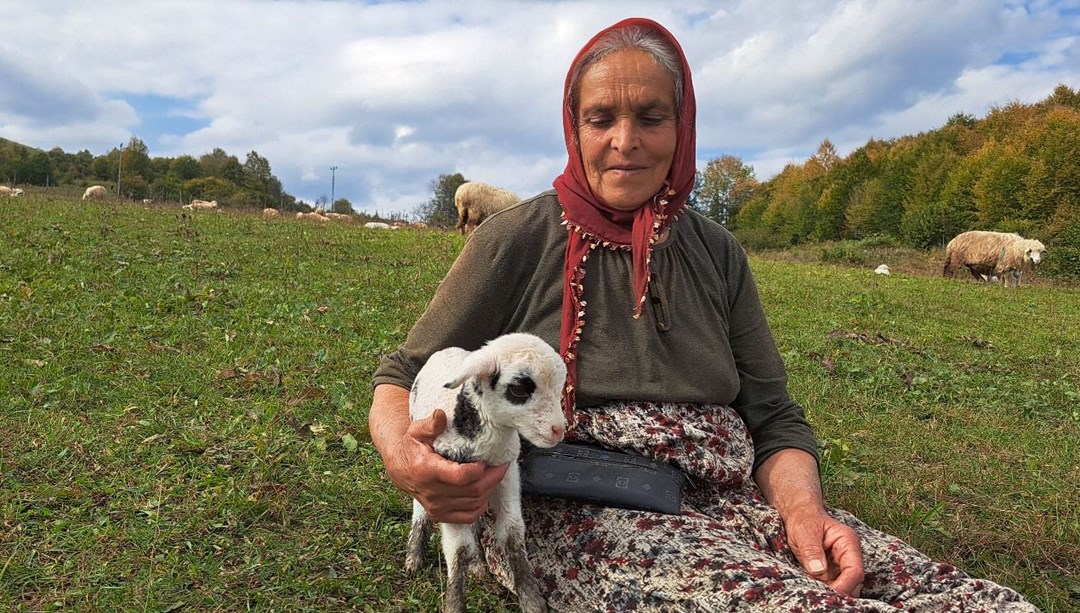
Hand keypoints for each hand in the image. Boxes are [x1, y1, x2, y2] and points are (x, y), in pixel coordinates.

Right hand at [385, 409, 509, 523]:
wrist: (399, 469)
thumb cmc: (411, 447)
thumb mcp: (417, 431)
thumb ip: (431, 424)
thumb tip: (441, 414)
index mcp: (426, 470)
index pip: (460, 476)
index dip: (479, 470)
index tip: (489, 459)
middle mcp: (431, 493)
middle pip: (473, 491)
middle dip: (493, 478)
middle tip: (502, 464)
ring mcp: (436, 507)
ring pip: (474, 504)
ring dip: (490, 489)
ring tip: (495, 474)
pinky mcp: (439, 515)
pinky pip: (468, 516)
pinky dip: (481, 505)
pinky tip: (485, 491)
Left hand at [784, 509, 864, 596]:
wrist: (799, 515)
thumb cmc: (804, 520)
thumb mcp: (804, 532)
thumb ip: (811, 550)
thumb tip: (818, 569)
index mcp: (848, 542)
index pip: (855, 570)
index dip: (844, 585)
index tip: (831, 593)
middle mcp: (849, 555)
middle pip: (854, 582)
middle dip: (840, 591)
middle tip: (822, 596)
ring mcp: (841, 564)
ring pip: (846, 586)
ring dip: (833, 592)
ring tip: (817, 593)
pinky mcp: (832, 570)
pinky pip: (834, 585)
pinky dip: (826, 590)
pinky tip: (815, 590)